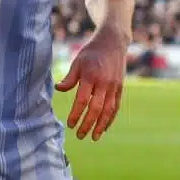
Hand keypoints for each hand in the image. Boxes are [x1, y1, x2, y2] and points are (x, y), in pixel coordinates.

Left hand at [55, 26, 126, 140]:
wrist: (113, 42)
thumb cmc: (92, 52)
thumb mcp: (78, 62)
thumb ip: (69, 78)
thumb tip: (58, 89)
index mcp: (91, 76)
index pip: (83, 100)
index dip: (76, 114)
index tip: (70, 125)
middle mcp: (104, 83)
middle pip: (96, 108)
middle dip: (88, 124)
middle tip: (79, 136)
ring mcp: (114, 86)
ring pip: (108, 110)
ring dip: (101, 126)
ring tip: (94, 137)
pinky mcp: (120, 88)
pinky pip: (116, 106)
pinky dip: (110, 119)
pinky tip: (104, 128)